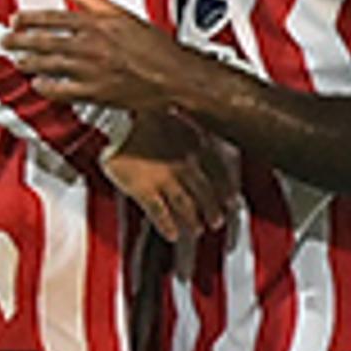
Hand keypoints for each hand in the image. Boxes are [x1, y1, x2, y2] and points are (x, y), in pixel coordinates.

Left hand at [8, 0, 195, 115]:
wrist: (173, 75)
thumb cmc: (153, 46)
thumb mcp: (121, 14)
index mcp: (97, 24)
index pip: (53, 18)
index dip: (30, 19)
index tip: (15, 20)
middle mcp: (91, 46)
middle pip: (45, 41)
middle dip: (20, 41)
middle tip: (6, 41)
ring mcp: (92, 71)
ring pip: (49, 65)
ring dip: (29, 62)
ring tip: (18, 60)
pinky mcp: (96, 92)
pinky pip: (62, 91)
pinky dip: (46, 87)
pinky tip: (38, 84)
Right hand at [106, 111, 233, 240]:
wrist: (118, 118)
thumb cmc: (146, 115)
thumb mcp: (179, 118)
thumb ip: (194, 133)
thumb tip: (207, 143)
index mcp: (196, 143)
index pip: (220, 173)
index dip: (227, 190)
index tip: (231, 201)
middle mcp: (184, 162)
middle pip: (205, 193)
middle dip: (213, 210)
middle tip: (216, 222)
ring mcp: (164, 177)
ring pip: (186, 205)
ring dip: (193, 220)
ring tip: (197, 230)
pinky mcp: (143, 188)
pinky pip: (159, 213)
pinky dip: (167, 226)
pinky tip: (172, 234)